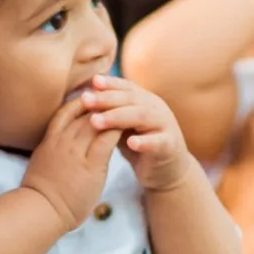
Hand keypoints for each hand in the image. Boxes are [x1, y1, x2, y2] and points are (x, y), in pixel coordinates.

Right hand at [22, 96, 121, 229]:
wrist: (40, 211)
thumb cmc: (39, 195)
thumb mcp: (41, 164)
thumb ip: (51, 152)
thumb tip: (54, 150)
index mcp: (49, 141)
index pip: (65, 112)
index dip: (80, 101)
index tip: (92, 96)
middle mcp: (62, 141)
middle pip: (83, 112)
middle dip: (99, 102)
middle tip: (116, 96)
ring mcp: (76, 151)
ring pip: (96, 121)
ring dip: (111, 113)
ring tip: (126, 108)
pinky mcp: (91, 165)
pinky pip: (107, 139)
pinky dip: (118, 129)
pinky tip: (128, 127)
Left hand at [81, 75, 192, 190]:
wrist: (166, 171)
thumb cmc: (139, 144)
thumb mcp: (122, 126)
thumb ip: (109, 112)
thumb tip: (83, 97)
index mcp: (144, 99)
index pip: (126, 86)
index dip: (109, 83)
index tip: (90, 82)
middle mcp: (156, 108)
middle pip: (130, 98)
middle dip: (106, 98)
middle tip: (85, 100)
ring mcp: (165, 125)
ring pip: (142, 116)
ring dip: (117, 117)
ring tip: (96, 122)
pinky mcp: (170, 145)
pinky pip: (158, 141)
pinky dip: (144, 142)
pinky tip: (131, 143)